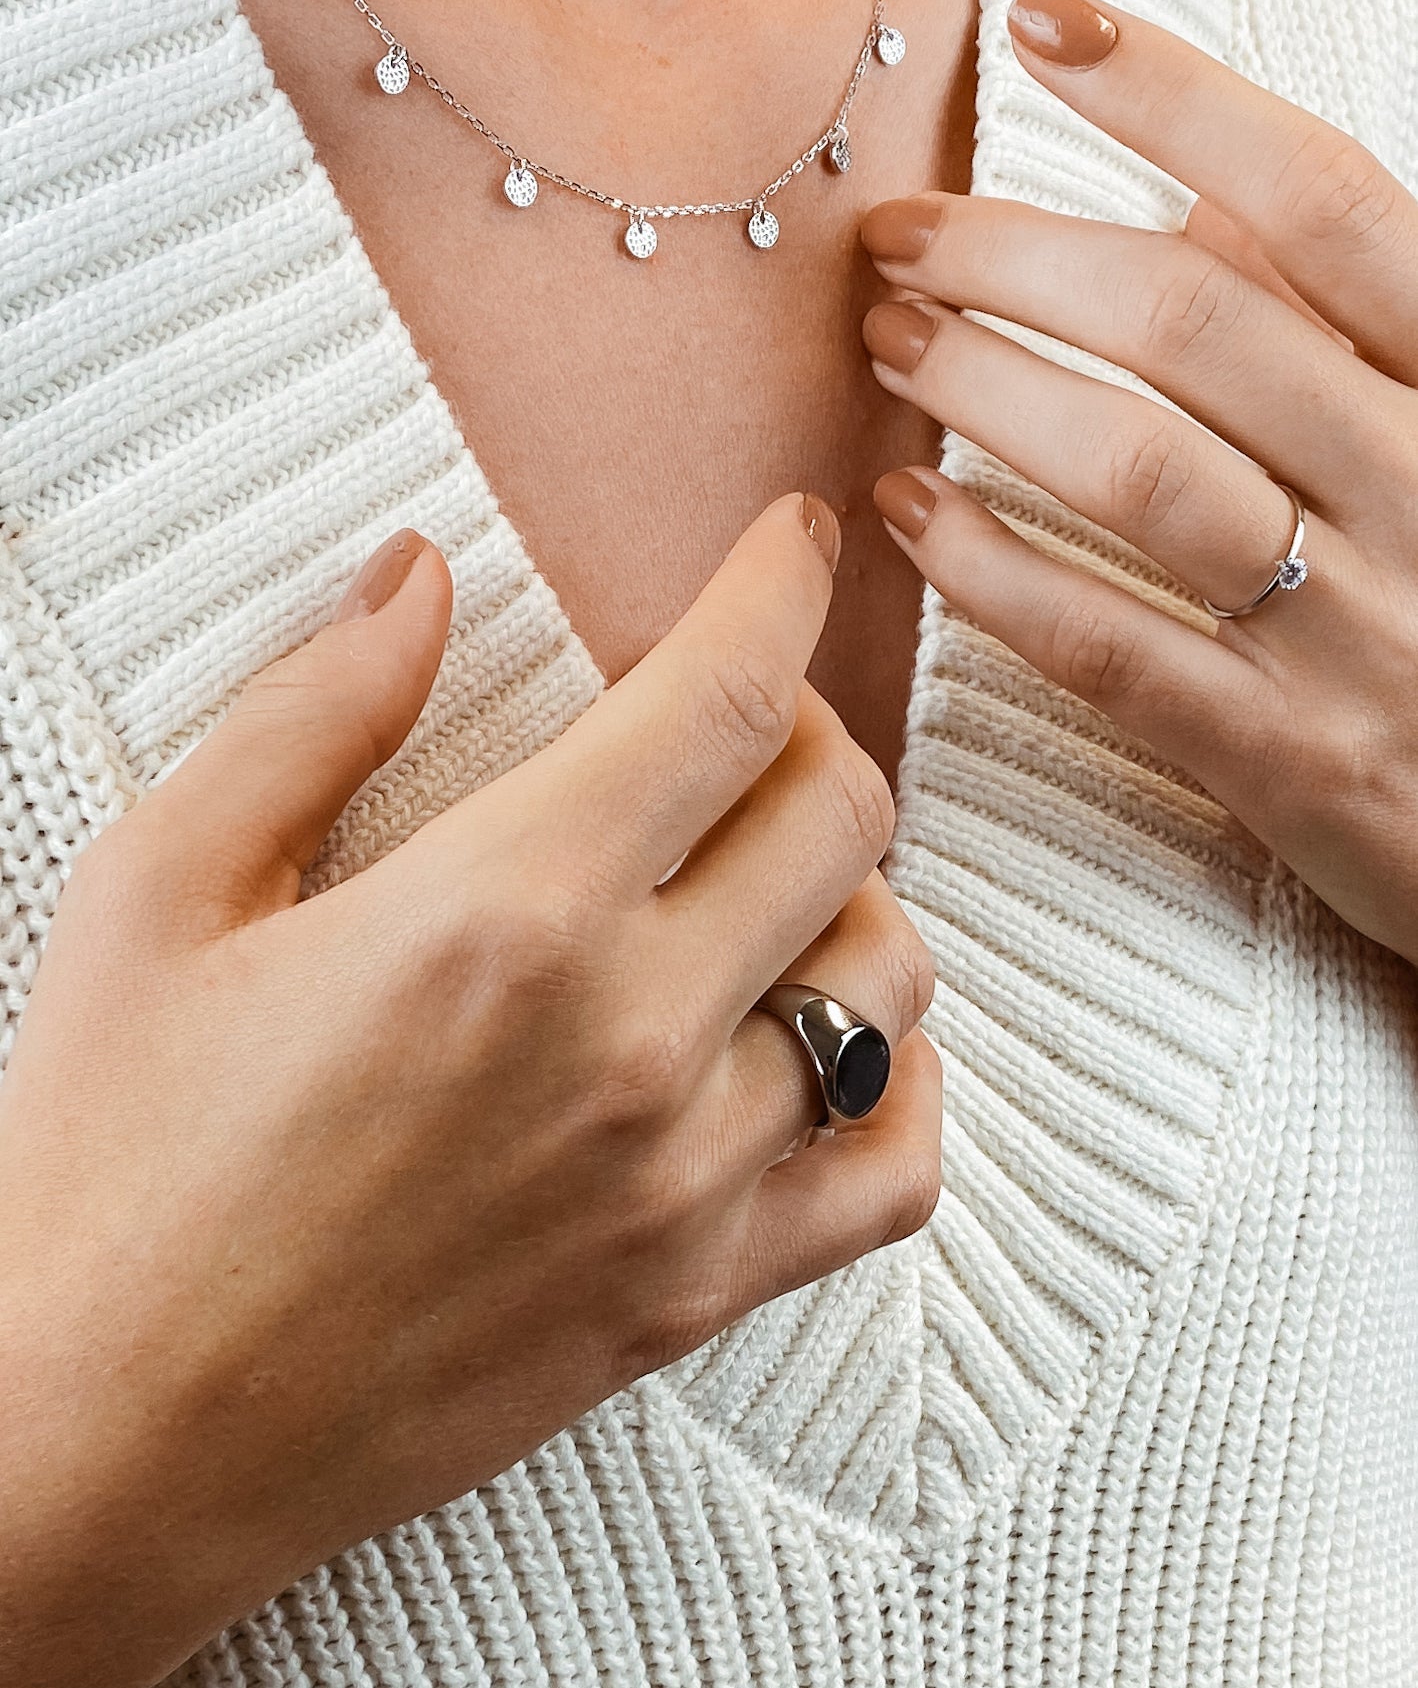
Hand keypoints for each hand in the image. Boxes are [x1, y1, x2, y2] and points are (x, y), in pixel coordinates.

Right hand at [0, 495, 940, 1687]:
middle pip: (842, 816)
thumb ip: (314, 713)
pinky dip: (896, 1080)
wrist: (106, 1441)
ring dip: (850, 890)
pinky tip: (822, 1042)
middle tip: (735, 719)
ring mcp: (683, 1181)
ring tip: (761, 878)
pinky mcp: (695, 1298)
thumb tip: (419, 579)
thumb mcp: (162, 893)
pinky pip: (893, 1169)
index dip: (778, 586)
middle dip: (809, 726)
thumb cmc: (110, 1160)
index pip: (728, 698)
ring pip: (891, 977)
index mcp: (501, 911)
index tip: (788, 541)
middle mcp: (628, 1039)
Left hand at [860, 0, 1417, 967]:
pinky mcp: (1294, 763)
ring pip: (1141, 474)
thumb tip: (1192, 211)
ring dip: (987, 390)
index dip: (1182, 95)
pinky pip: (1111, 650)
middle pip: (1198, 324)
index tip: (1048, 22)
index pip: (1329, 202)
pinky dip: (990, 571)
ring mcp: (1366, 635)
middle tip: (901, 234)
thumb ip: (1341, 322)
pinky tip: (905, 515)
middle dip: (1021, 256)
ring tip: (890, 344)